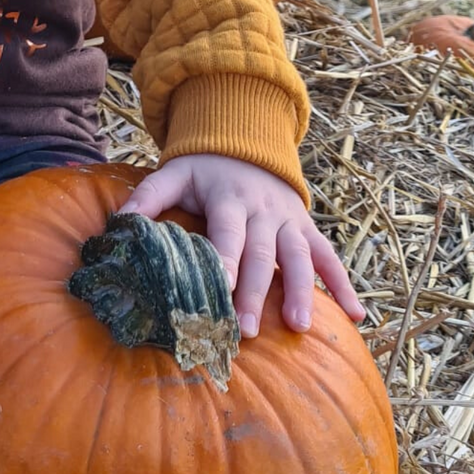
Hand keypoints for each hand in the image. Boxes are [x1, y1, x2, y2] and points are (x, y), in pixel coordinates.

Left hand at [118, 154, 365, 338]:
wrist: (248, 143)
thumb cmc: (205, 168)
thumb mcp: (174, 172)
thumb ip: (148, 197)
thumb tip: (117, 224)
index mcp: (229, 197)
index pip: (227, 233)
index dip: (224, 261)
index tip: (218, 292)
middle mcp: (263, 210)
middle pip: (261, 254)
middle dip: (254, 292)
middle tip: (245, 330)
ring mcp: (290, 220)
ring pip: (299, 257)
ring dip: (301, 292)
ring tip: (299, 327)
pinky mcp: (307, 228)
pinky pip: (329, 257)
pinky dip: (344, 285)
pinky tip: (356, 315)